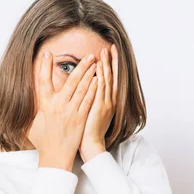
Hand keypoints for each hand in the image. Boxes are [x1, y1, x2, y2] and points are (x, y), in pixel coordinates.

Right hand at [27, 50, 98, 170]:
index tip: (47, 54)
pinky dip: (93, 89)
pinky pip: (88, 100)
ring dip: (89, 74)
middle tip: (87, 55)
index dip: (44, 67)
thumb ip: (32, 113)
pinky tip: (98, 80)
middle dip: (80, 66)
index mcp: (45, 105)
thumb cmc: (44, 143)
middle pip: (70, 81)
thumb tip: (24, 106)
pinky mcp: (80, 118)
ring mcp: (71, 111)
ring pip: (81, 88)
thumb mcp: (32, 126)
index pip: (43, 81)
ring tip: (95, 63)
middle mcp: (58, 106)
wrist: (55, 157)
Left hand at [79, 44, 118, 162]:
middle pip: (111, 76)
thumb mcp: (89, 113)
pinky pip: (101, 89)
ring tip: (105, 52)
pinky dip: (100, 77)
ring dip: (106, 65)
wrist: (91, 145)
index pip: (109, 80)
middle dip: (111, 61)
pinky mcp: (100, 107)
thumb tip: (82, 93)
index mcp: (107, 102)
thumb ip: (88, 102)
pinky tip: (99, 67)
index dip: (110, 66)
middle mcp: (109, 101)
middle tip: (110, 47)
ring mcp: (106, 103)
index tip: (108, 54)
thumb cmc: (87, 132)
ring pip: (107, 80)